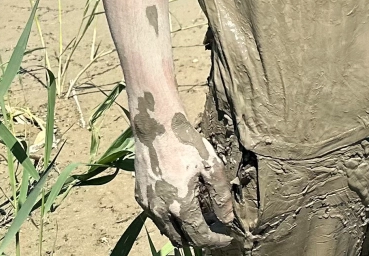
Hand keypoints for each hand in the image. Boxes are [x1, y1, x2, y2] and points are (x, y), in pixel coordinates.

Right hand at [135, 119, 240, 250]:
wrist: (157, 129)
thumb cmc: (187, 145)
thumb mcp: (211, 167)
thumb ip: (221, 195)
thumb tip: (227, 219)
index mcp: (180, 205)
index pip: (199, 235)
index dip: (215, 240)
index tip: (227, 237)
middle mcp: (161, 211)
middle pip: (182, 238)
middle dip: (200, 239)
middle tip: (215, 231)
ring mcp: (148, 206)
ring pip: (167, 231)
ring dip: (184, 232)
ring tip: (201, 222)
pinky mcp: (140, 198)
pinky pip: (156, 219)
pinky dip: (170, 221)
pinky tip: (182, 210)